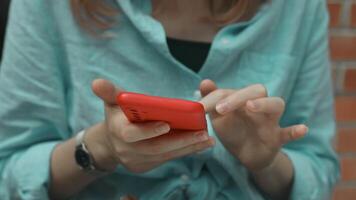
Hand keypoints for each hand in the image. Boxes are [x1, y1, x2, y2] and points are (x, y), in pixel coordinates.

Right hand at [85, 79, 214, 172]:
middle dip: (180, 141)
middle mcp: (127, 150)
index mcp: (118, 131)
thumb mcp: (112, 102)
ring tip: (207, 139)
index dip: (148, 130)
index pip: (131, 134)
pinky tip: (201, 144)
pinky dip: (185, 151)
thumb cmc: (116, 117)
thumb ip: (108, 92)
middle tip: (203, 133)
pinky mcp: (147, 166)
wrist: (111, 143)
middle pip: (156, 148)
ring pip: (165, 155)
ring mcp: (137, 160)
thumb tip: (97, 82)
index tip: (167, 124)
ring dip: (188, 147)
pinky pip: (168, 159)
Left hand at [199, 80, 307, 172]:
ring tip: (251, 106)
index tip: (200, 108)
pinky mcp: (278, 138)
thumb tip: (205, 81)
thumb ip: (213, 99)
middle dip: (238, 97)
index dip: (215, 98)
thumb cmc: (233, 131)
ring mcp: (270, 121)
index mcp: (242, 99)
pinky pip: (289, 132)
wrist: (246, 156)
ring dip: (264, 104)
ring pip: (276, 104)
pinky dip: (296, 130)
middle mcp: (258, 106)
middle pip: (257, 90)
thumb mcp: (220, 117)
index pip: (231, 91)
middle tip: (221, 109)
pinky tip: (302, 129)